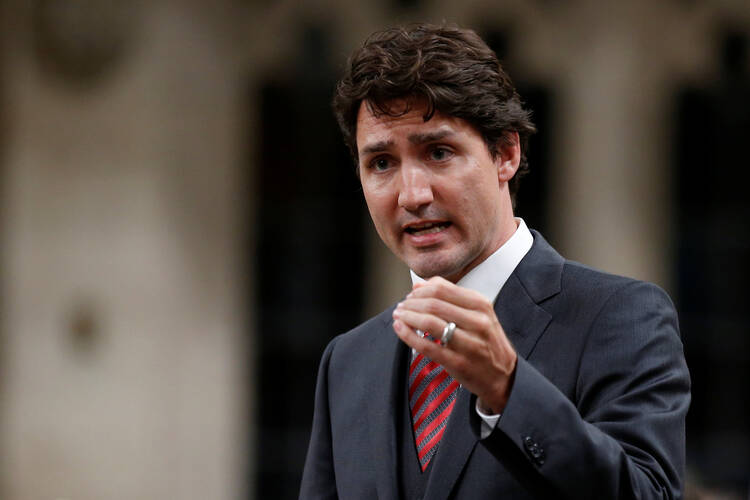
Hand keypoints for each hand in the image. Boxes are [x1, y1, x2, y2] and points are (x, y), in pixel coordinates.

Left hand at [392, 276, 516, 413]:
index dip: (420, 290)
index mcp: (481, 305)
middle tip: (401, 307)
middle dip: (411, 304)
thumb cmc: (487, 342)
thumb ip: (449, 297)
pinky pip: (427, 347)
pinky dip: (409, 336)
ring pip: (429, 323)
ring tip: (399, 316)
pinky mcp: (459, 363)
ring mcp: (470, 343)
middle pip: (433, 304)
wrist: (504, 377)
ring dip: (408, 317)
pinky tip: (400, 330)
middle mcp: (478, 322)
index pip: (442, 288)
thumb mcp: (477, 314)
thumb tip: (418, 285)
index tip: (410, 296)